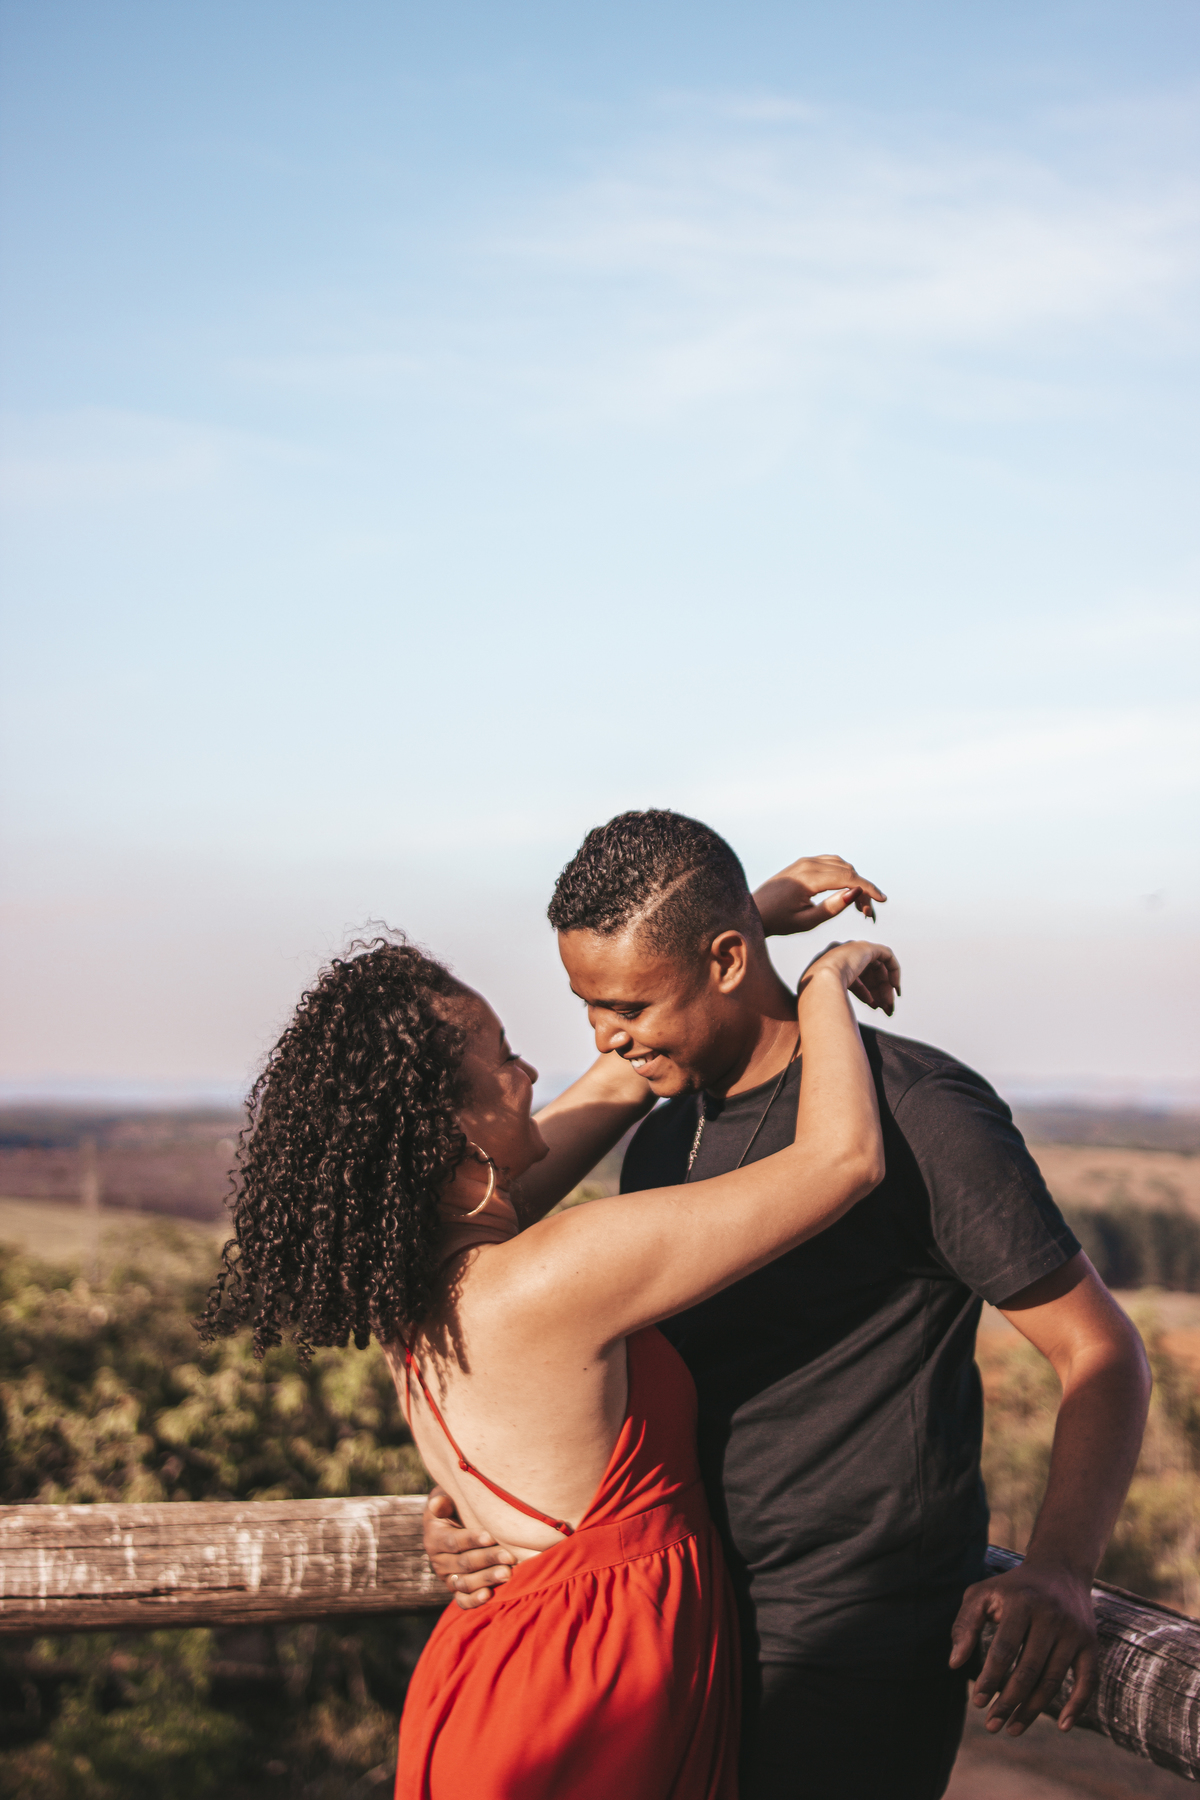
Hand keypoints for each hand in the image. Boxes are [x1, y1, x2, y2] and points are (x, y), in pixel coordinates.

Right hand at [422, 1487, 514, 1610]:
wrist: (454, 1524)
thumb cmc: (455, 1506)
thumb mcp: (446, 1499)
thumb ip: (443, 1502)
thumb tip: (438, 1503)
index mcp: (434, 1538)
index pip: (453, 1541)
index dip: (472, 1539)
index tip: (491, 1536)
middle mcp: (439, 1561)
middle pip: (463, 1563)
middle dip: (487, 1559)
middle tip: (509, 1557)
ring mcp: (448, 1578)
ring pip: (465, 1583)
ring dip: (487, 1579)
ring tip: (507, 1574)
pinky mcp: (457, 1590)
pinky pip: (462, 1600)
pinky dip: (474, 1601)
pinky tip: (490, 1595)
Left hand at [753, 856, 885, 935]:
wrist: (753, 912)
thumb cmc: (778, 921)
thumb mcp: (806, 921)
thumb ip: (832, 908)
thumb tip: (855, 893)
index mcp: (808, 878)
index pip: (848, 877)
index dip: (869, 888)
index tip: (883, 901)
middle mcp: (808, 864)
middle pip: (848, 871)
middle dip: (863, 890)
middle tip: (868, 914)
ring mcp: (805, 861)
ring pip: (841, 865)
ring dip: (855, 881)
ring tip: (859, 906)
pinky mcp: (803, 863)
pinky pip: (831, 863)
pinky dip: (844, 874)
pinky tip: (847, 891)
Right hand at [799, 941, 899, 1015]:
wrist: (820, 984)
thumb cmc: (819, 997)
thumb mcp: (829, 999)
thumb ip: (837, 1001)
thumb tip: (842, 1016)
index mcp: (832, 966)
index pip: (855, 978)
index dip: (867, 993)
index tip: (875, 1006)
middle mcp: (843, 955)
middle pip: (868, 974)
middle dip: (879, 993)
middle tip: (887, 1009)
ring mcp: (854, 950)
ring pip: (878, 969)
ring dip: (885, 988)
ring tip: (889, 1006)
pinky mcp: (866, 948)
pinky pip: (887, 957)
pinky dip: (894, 971)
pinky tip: (895, 987)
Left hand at [949, 1561, 1098, 1734]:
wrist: (1060, 1569)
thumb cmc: (1012, 1588)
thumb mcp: (982, 1594)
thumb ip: (965, 1625)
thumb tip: (954, 1664)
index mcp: (1021, 1602)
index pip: (1004, 1649)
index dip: (990, 1679)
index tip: (977, 1702)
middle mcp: (1051, 1616)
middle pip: (1029, 1670)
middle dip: (1008, 1702)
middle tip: (992, 1724)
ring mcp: (1074, 1630)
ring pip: (1053, 1680)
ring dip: (1033, 1710)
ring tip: (1013, 1728)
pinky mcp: (1090, 1642)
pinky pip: (1088, 1680)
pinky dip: (1078, 1705)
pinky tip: (1062, 1726)